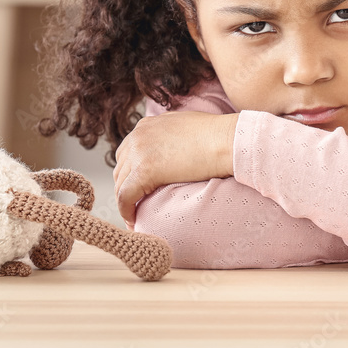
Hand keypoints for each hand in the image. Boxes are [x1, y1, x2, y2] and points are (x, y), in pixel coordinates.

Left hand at [113, 111, 238, 228]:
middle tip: (135, 206)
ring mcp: (139, 152)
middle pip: (120, 168)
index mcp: (146, 126)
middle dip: (125, 188)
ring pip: (120, 184)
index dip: (130, 174)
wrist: (227, 140)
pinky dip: (126, 211)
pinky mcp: (145, 170)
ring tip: (135, 217)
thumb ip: (171, 137)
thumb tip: (173, 152)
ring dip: (125, 202)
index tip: (137, 190)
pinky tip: (133, 221)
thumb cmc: (217, 136)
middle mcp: (138, 136)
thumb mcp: (185, 128)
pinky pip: (125, 196)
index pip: (127, 153)